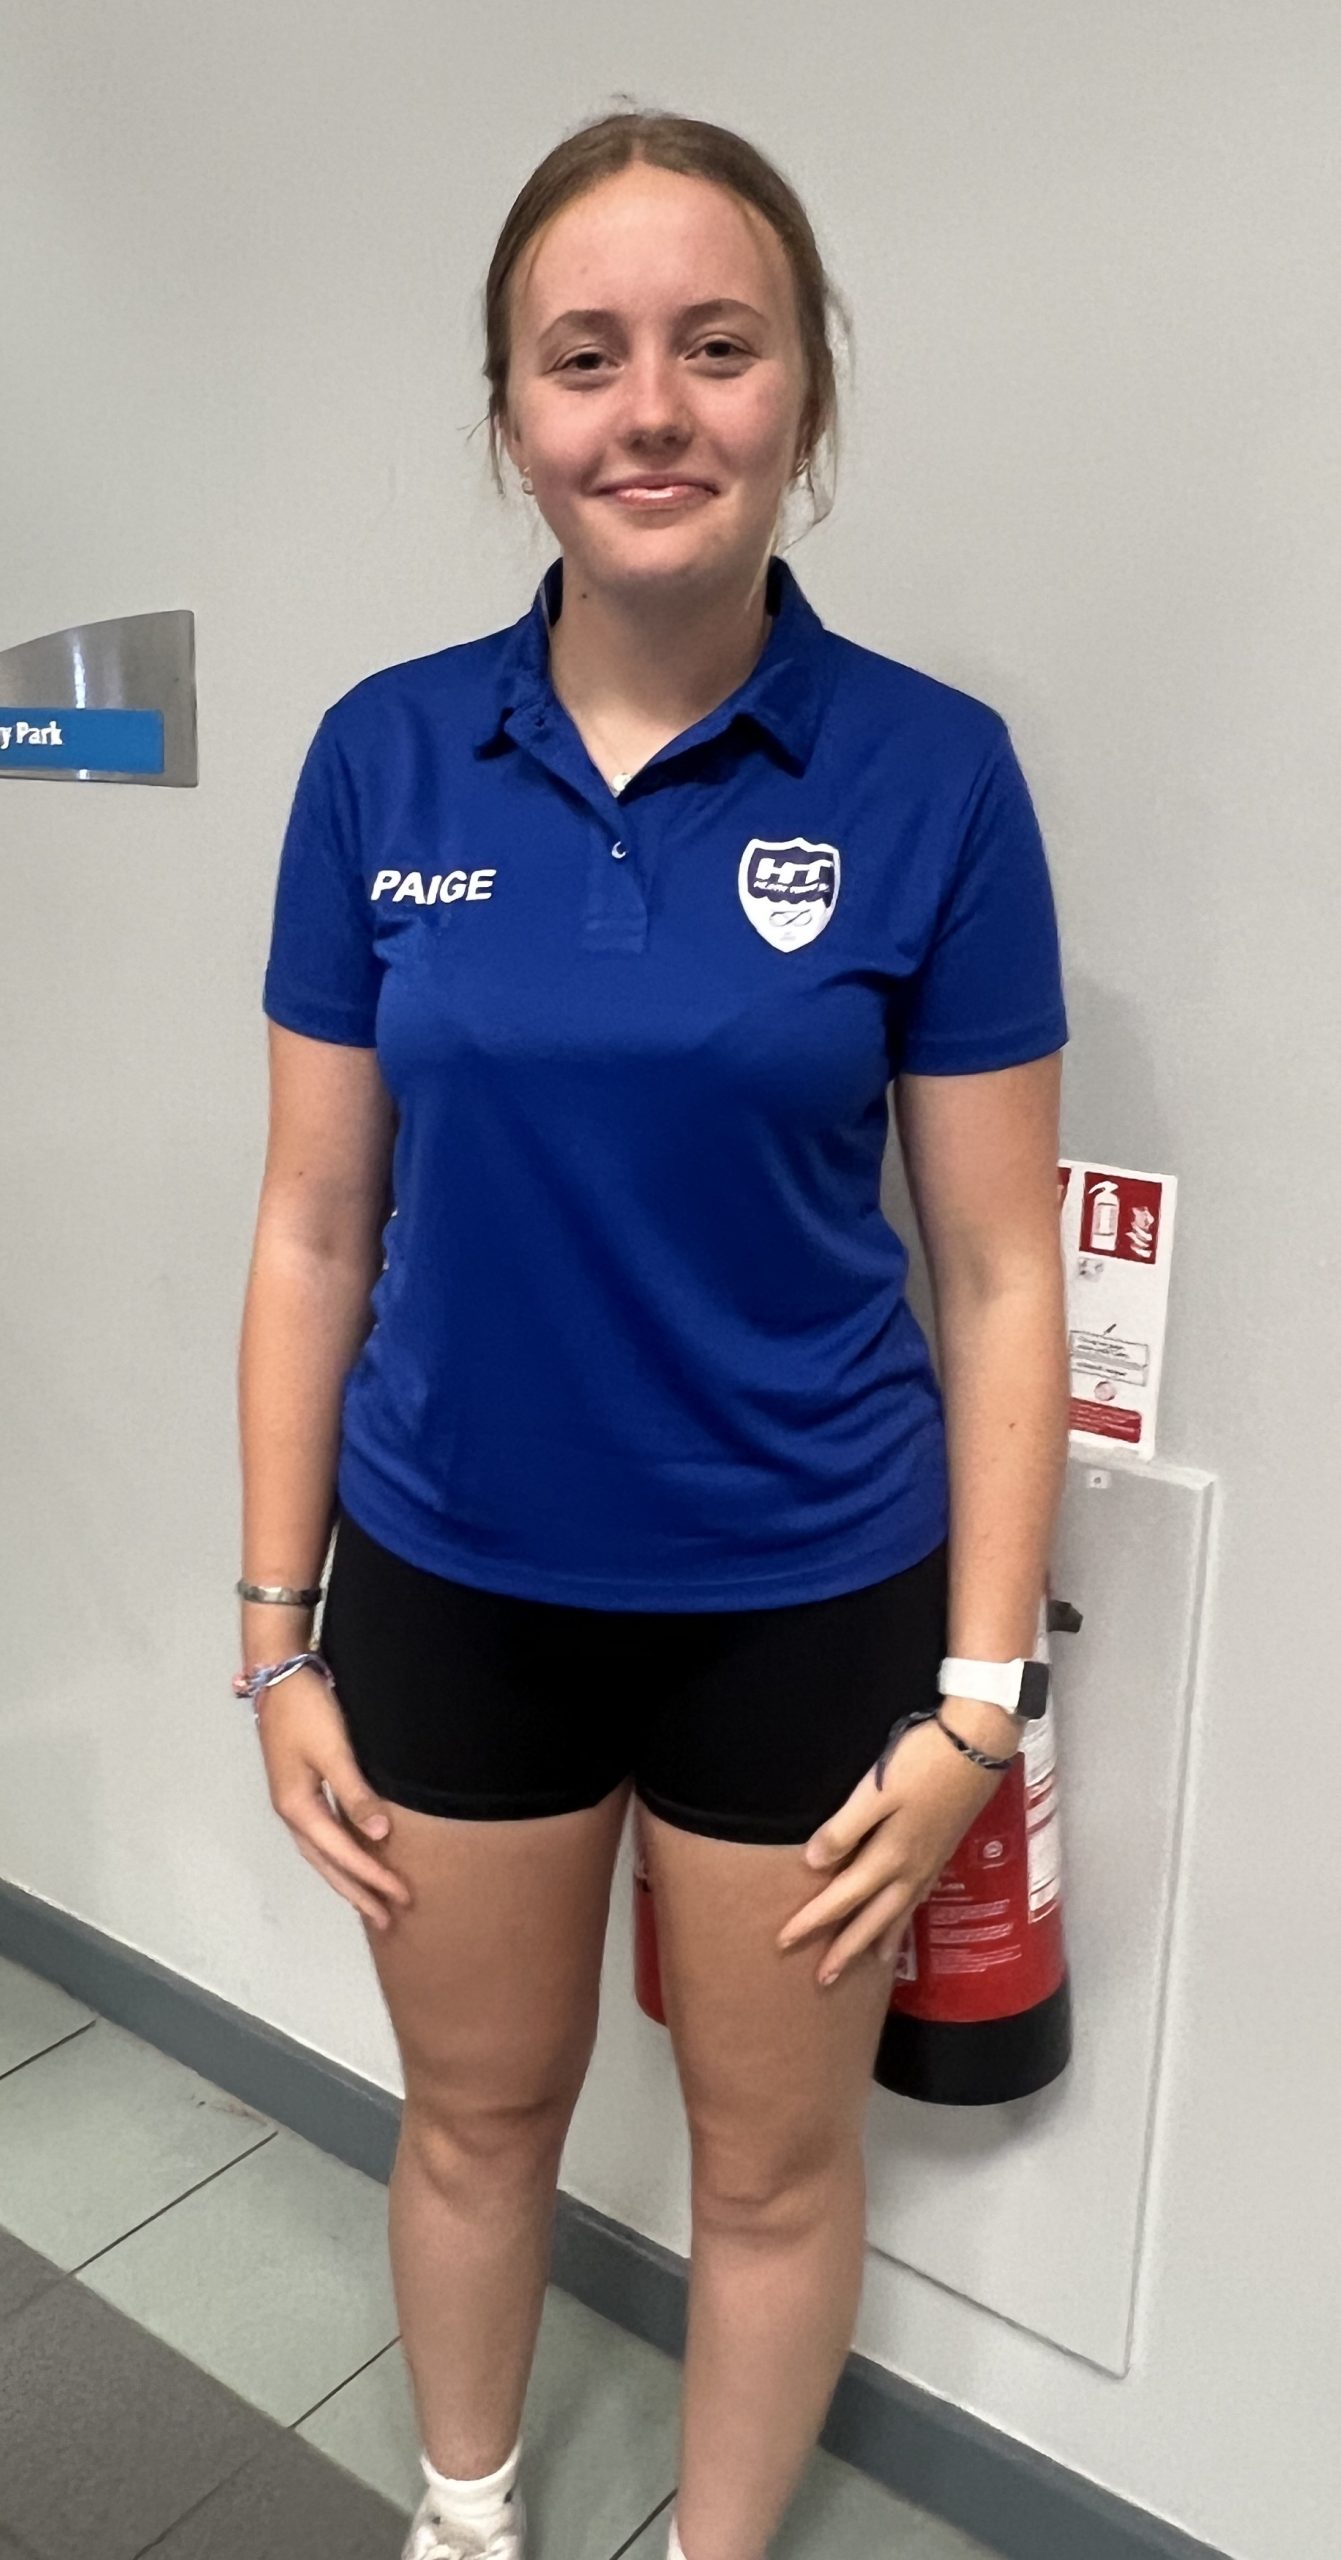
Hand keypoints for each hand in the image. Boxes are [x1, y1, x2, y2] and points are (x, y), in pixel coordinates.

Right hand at [256, 1666, 413, 1931]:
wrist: (278, 1672)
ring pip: (323, 1852)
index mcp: (298, 1807)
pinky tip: (356, 1856)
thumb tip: (380, 1836)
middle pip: (328, 1863)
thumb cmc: (307, 1708)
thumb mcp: (334, 1751)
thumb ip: (357, 1795)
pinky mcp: (300, 1787)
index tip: (401, 1898)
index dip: (372, 1878)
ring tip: (373, 1902)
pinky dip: (340, 1853)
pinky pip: (323, 1834)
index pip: (342, 1854)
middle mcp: (292, 1810)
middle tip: (388, 1920)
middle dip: (358, 1892)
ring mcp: (294, 1800)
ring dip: (348, 1877)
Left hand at [776, 1710, 1011, 1989]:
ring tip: (868, 1966)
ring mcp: (929, 1864)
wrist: (977, 1747)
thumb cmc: (921, 1763)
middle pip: (872, 1919)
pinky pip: (916, 1902)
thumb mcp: (877, 1791)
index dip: (812, 1920)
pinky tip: (901, 1919)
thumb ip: (844, 1828)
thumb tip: (813, 1863)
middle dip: (846, 1950)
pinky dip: (904, 1921)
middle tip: (823, 1982)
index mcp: (890, 1857)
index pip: (842, 1898)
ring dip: (878, 1942)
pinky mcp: (941, 1853)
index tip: (784, 1942)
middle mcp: (910, 1870)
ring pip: (898, 1915)